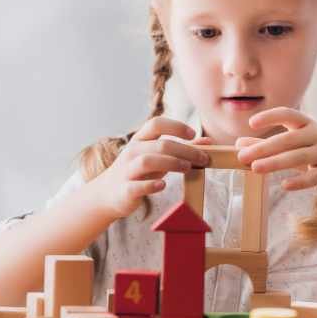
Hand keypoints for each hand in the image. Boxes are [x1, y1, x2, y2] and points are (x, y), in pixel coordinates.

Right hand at [93, 118, 209, 218]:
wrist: (108, 194)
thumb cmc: (139, 172)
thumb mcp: (158, 156)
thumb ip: (181, 148)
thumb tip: (208, 142)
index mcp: (140, 140)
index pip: (156, 123)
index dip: (176, 126)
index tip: (193, 134)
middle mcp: (132, 151)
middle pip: (160, 144)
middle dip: (185, 150)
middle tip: (203, 158)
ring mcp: (127, 170)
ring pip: (147, 161)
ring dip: (171, 163)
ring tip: (188, 168)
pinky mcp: (124, 190)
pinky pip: (136, 186)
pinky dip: (150, 185)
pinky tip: (163, 186)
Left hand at [235, 107, 316, 197]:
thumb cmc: (313, 155)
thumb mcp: (293, 147)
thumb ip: (267, 145)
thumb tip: (239, 144)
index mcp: (308, 124)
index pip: (288, 114)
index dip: (270, 116)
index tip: (251, 123)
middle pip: (288, 139)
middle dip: (264, 147)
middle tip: (243, 156)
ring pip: (298, 157)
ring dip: (275, 162)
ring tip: (255, 168)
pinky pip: (313, 177)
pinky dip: (299, 181)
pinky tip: (284, 185)